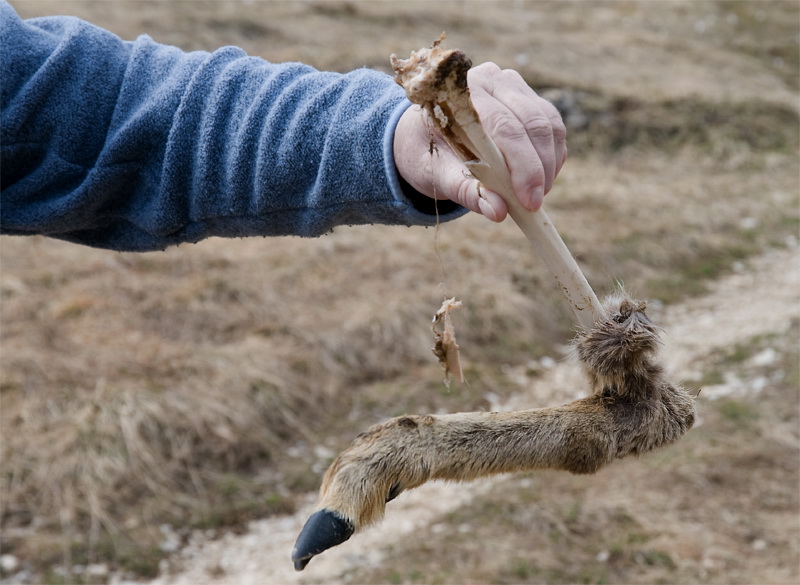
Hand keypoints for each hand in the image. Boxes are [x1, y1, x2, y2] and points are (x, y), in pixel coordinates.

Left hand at [393, 62, 566, 221]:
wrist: (425, 133)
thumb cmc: (427, 152)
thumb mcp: (436, 175)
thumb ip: (465, 191)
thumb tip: (498, 211)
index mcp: (463, 93)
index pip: (504, 126)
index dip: (522, 165)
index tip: (529, 201)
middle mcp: (492, 81)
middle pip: (532, 122)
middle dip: (539, 169)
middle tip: (534, 204)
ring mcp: (514, 86)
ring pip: (549, 124)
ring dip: (548, 164)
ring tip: (535, 195)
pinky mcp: (530, 99)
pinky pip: (554, 128)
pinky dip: (552, 157)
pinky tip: (539, 180)